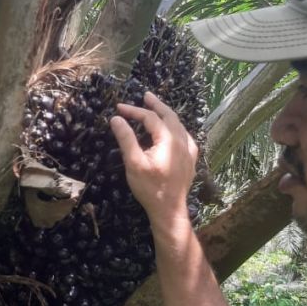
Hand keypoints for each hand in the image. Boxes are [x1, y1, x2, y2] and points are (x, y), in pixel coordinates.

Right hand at [109, 92, 198, 232]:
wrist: (169, 210)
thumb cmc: (150, 188)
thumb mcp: (133, 163)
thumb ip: (126, 139)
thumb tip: (116, 119)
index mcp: (168, 140)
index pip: (150, 118)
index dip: (134, 111)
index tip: (118, 108)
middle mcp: (182, 141)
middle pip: (169, 116)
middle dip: (156, 105)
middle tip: (145, 95)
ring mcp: (189, 150)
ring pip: (179, 125)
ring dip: (167, 115)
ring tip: (157, 109)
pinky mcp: (191, 160)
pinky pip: (185, 136)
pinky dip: (176, 128)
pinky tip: (174, 131)